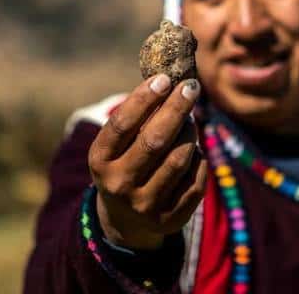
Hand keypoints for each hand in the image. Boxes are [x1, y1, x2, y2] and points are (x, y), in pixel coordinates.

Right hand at [88, 75, 206, 249]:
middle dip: (176, 109)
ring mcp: (144, 206)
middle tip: (191, 87)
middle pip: (154, 141)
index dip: (144, 99)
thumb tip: (171, 79)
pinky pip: (196, 179)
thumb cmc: (126, 164)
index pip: (122, 125)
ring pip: (179, 159)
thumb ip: (139, 117)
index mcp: (100, 161)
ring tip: (190, 121)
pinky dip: (199, 159)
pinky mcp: (170, 219)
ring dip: (190, 133)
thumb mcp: (119, 145)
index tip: (164, 78)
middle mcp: (118, 185)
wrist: (125, 220)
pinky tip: (193, 151)